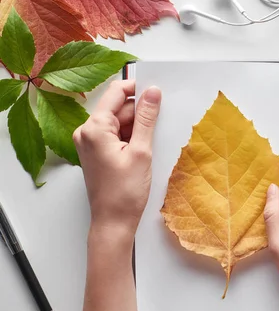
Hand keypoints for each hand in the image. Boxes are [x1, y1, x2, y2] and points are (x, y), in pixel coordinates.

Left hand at [74, 80, 161, 241]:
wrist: (113, 222)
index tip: (157, 92)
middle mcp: (86, 132)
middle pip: (118, 107)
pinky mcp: (96, 152)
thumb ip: (147, 118)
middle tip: (159, 126)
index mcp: (94, 128)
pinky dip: (131, 138)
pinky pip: (115, 134)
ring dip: (137, 127)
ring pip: (119, 121)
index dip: (137, 88)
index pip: (116, 92)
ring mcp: (89, 142)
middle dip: (140, 112)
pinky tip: (142, 151)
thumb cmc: (124, 192)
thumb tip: (153, 93)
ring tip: (148, 146)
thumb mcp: (142, 151)